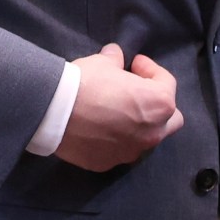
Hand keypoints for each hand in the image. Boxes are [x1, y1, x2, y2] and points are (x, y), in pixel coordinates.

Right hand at [54, 43, 180, 170]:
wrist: (51, 111)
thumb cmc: (85, 83)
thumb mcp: (103, 62)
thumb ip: (115, 60)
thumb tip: (115, 55)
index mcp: (160, 104)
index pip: (166, 83)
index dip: (150, 70)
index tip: (134, 63)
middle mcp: (153, 132)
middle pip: (169, 118)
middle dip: (157, 105)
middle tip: (137, 93)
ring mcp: (131, 152)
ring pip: (145, 139)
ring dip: (137, 126)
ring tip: (118, 113)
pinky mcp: (107, 164)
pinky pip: (117, 151)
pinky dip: (113, 140)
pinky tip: (98, 130)